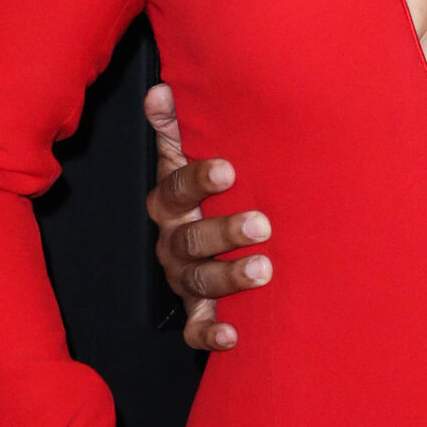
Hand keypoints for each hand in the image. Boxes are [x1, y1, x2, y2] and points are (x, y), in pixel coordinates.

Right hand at [144, 83, 271, 352]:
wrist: (208, 247)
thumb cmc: (205, 194)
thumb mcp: (185, 159)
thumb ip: (175, 128)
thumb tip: (161, 89)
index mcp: (169, 203)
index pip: (177, 188)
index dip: (199, 180)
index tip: (229, 170)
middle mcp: (172, 242)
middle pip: (189, 238)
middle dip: (225, 231)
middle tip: (263, 223)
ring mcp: (182, 278)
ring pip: (197, 280)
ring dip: (228, 276)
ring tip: (264, 270)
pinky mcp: (196, 313)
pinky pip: (195, 328)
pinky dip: (210, 335)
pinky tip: (232, 336)